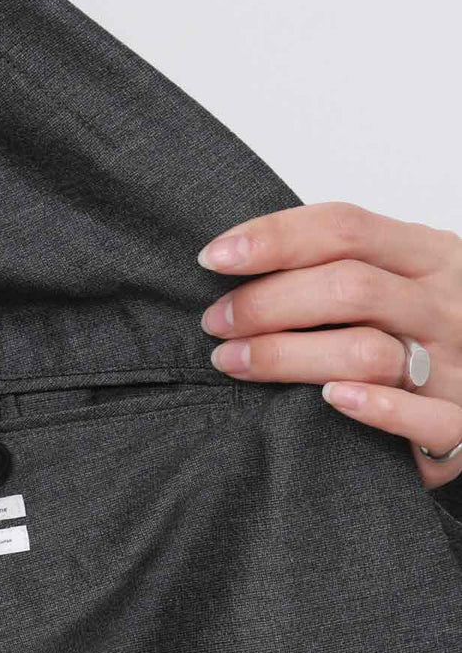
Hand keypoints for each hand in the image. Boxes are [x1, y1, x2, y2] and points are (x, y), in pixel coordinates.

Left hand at [195, 201, 461, 488]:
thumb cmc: (427, 332)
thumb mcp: (403, 279)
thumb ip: (342, 265)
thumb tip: (241, 260)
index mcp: (428, 257)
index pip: (346, 228)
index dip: (274, 239)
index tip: (214, 257)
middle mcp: (442, 305)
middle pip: (348, 288)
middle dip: (266, 303)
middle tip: (215, 323)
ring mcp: (456, 365)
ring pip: (368, 352)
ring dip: (286, 356)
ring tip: (232, 362)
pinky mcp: (461, 424)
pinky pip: (423, 419)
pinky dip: (374, 409)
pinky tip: (329, 400)